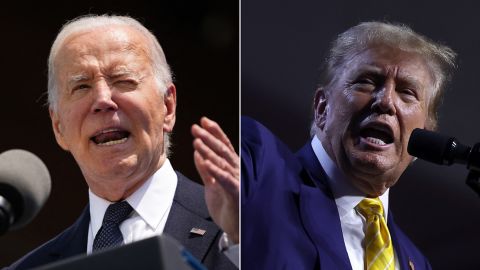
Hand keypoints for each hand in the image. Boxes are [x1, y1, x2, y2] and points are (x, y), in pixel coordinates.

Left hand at [191, 117, 238, 243]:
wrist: (235, 229)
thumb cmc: (226, 207)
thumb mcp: (211, 185)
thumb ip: (205, 170)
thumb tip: (198, 153)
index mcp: (230, 168)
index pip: (223, 146)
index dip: (214, 132)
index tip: (203, 121)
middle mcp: (235, 171)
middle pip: (222, 150)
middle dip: (209, 137)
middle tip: (196, 127)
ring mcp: (237, 181)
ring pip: (222, 162)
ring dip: (209, 151)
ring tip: (197, 141)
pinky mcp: (236, 193)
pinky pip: (224, 180)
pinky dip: (215, 170)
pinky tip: (206, 161)